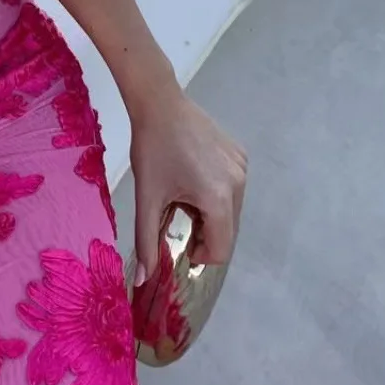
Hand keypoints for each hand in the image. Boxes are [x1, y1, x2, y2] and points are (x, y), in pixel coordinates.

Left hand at [130, 91, 246, 283]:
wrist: (160, 104)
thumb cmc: (151, 151)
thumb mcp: (146, 199)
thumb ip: (146, 242)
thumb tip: (141, 281)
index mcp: (217, 199)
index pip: (220, 249)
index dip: (199, 255)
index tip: (181, 247)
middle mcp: (238, 185)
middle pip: (228, 232)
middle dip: (204, 235)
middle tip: (178, 219)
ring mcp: (242, 168)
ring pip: (232, 211)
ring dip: (210, 216)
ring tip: (183, 197)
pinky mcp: (241, 156)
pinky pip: (233, 189)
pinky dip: (217, 195)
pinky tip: (194, 178)